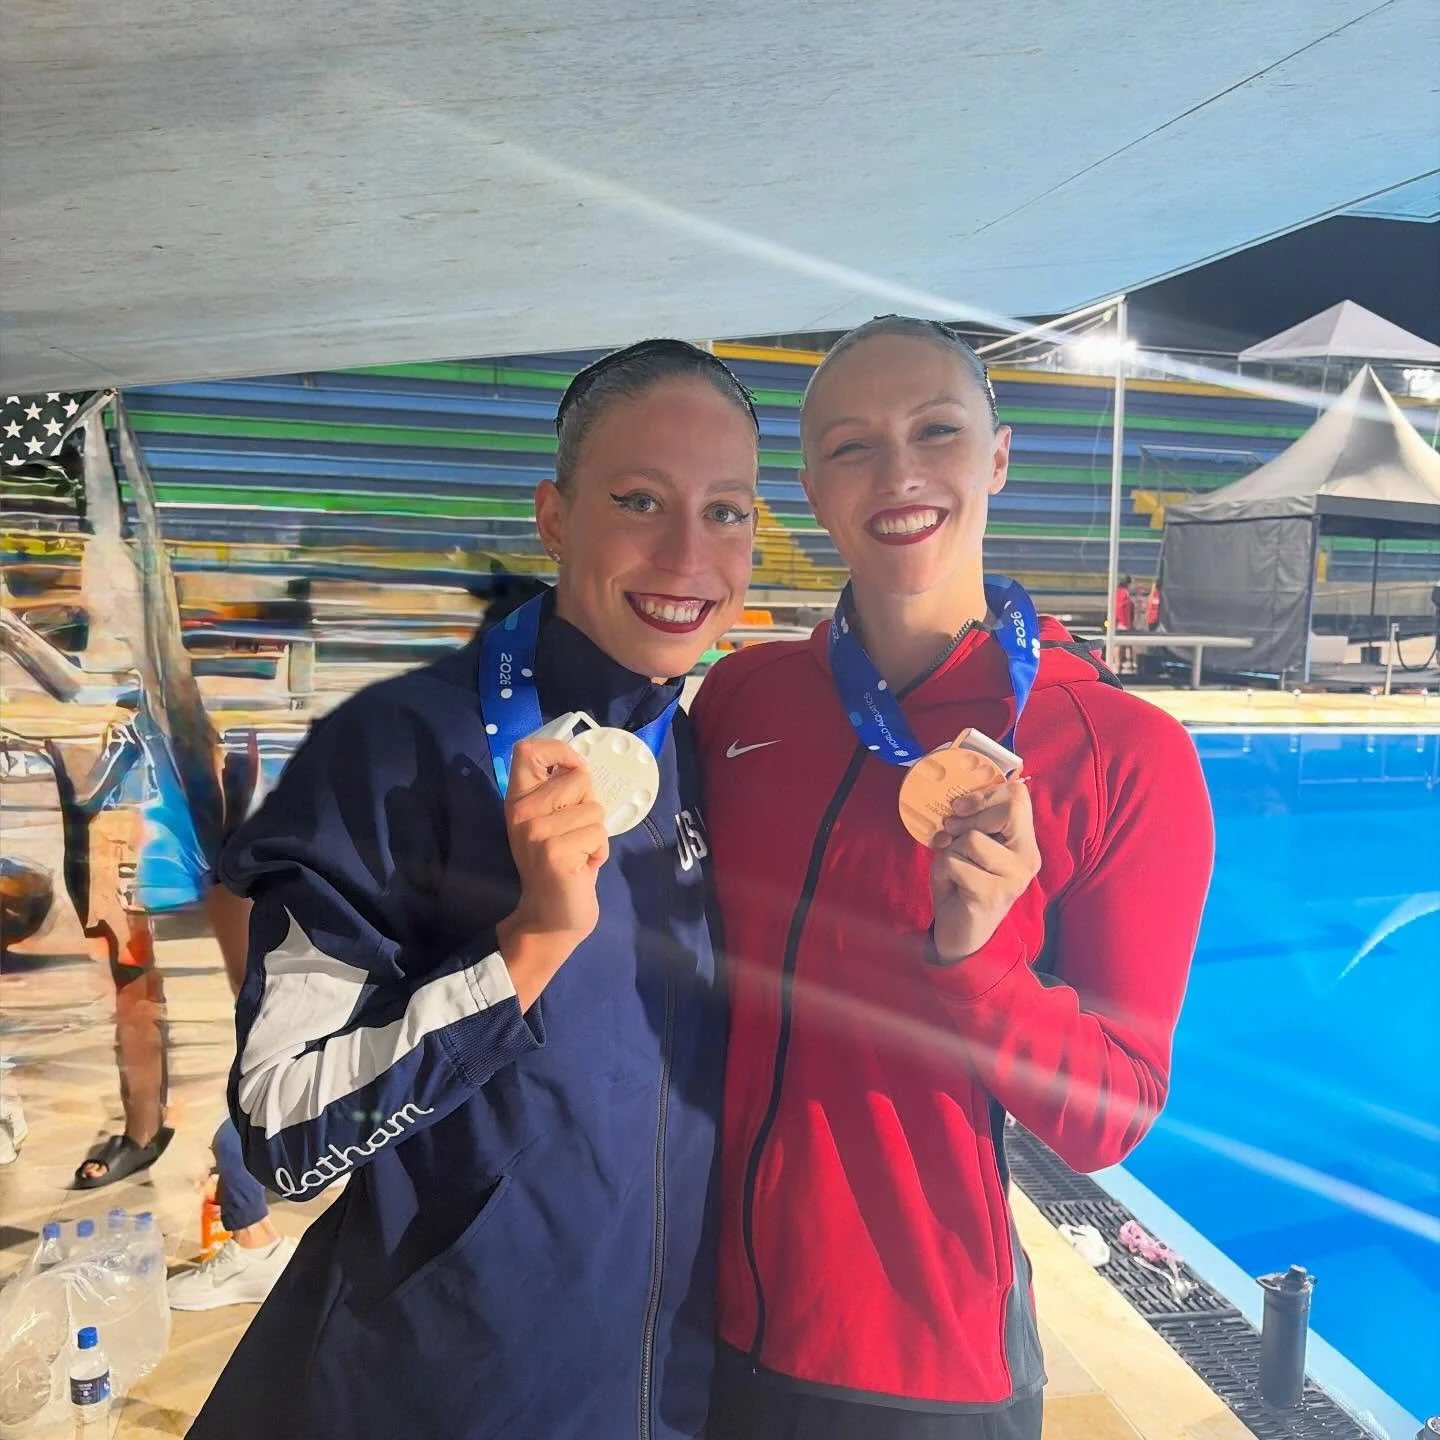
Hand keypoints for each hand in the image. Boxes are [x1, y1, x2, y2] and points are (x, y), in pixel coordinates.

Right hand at [496, 739, 608, 1006]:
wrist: (551, 917)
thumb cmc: (560, 865)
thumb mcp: (552, 821)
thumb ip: (561, 793)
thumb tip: (581, 766)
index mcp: (518, 800)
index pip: (527, 750)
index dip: (559, 750)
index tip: (573, 769)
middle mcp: (522, 812)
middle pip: (579, 778)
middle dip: (590, 804)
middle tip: (575, 834)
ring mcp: (536, 832)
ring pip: (595, 809)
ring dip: (596, 834)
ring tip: (578, 854)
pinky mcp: (555, 852)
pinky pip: (598, 834)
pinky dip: (599, 852)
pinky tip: (582, 868)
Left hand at [929, 778, 1039, 962]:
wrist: (961, 935)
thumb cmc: (962, 885)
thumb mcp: (968, 847)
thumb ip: (972, 822)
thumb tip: (957, 798)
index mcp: (1025, 843)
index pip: (1019, 797)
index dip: (986, 794)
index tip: (960, 807)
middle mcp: (1027, 858)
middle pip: (1009, 810)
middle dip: (970, 816)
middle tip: (950, 832)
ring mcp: (1013, 878)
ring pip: (973, 838)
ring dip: (950, 850)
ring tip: (953, 868)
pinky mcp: (992, 894)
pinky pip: (954, 863)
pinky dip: (941, 870)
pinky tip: (950, 885)